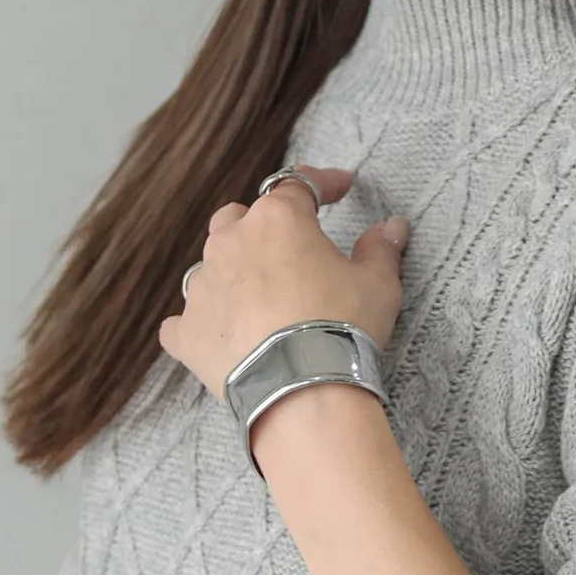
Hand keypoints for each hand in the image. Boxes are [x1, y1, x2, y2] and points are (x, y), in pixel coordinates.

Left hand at [157, 163, 410, 403]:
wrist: (303, 391)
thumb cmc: (343, 328)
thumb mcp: (378, 285)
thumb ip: (381, 250)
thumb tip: (393, 226)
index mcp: (277, 221)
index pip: (299, 185)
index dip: (323, 183)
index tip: (341, 188)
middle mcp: (230, 243)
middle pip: (238, 219)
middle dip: (260, 228)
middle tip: (286, 250)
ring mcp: (202, 289)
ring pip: (209, 268)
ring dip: (230, 276)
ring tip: (256, 300)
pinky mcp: (187, 333)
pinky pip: (182, 324)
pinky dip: (198, 327)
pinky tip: (216, 337)